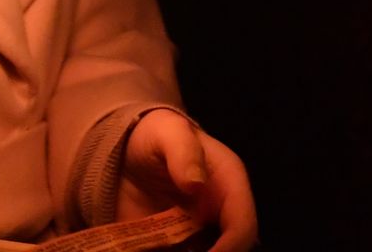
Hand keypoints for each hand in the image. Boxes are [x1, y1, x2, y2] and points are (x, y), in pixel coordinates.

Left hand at [116, 109, 257, 251]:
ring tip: (158, 249)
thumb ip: (183, 151)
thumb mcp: (168, 132)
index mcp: (229, 187)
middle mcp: (217, 217)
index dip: (230, 248)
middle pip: (230, 250)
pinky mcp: (171, 246)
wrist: (128, 150)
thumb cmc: (157, 135)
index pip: (242, 227)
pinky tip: (144, 249)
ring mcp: (195, 235)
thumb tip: (195, 183)